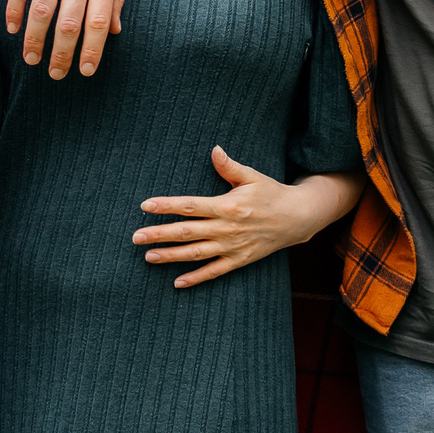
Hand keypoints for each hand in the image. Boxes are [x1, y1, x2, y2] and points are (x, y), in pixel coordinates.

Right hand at [3, 0, 126, 78]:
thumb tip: (114, 31)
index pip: (98, 23)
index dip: (91, 51)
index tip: (85, 71)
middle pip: (68, 23)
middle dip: (61, 55)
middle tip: (55, 74)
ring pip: (41, 10)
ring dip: (34, 40)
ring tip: (31, 59)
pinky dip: (15, 12)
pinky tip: (14, 29)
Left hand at [132, 150, 358, 288]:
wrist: (297, 218)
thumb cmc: (272, 193)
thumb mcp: (252, 176)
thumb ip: (229, 167)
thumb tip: (214, 150)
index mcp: (228, 205)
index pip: (191, 205)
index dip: (167, 205)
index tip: (146, 206)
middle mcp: (227, 228)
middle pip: (187, 232)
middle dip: (159, 234)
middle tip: (136, 237)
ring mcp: (232, 247)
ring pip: (196, 253)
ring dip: (171, 256)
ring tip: (149, 256)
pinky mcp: (239, 260)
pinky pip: (214, 272)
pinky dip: (196, 278)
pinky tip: (177, 282)